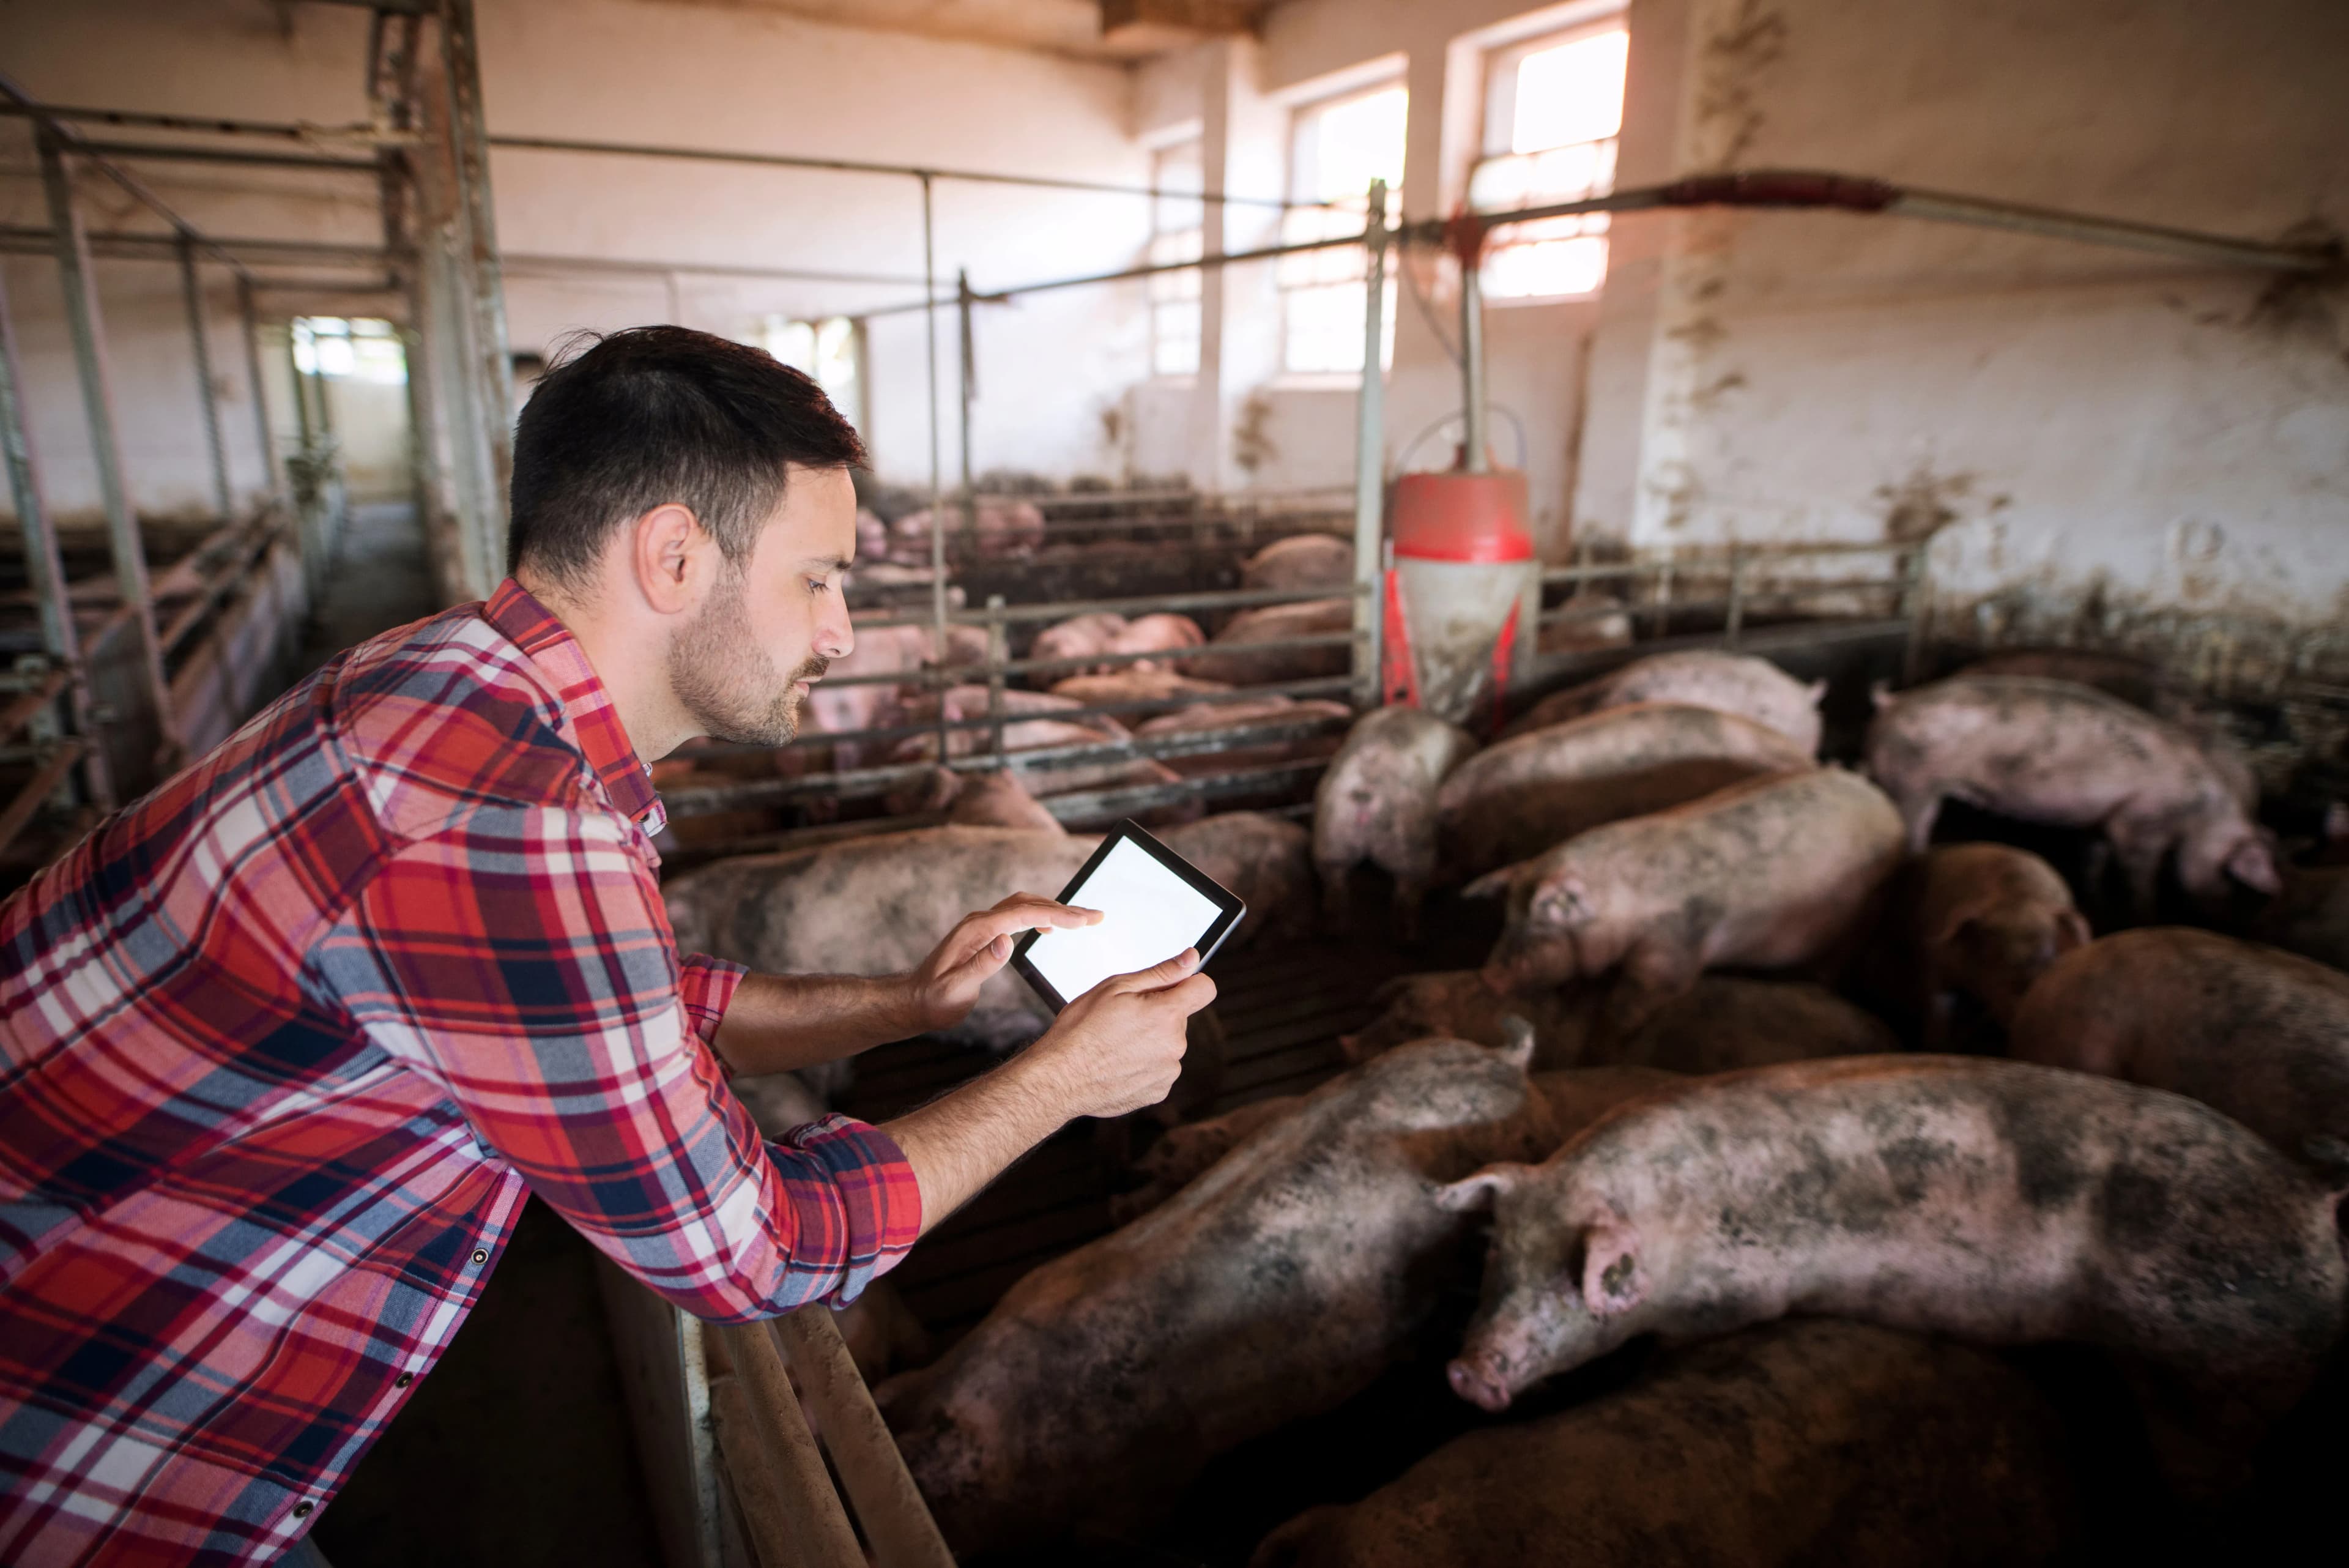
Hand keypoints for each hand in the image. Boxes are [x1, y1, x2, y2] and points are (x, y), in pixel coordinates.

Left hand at [904, 892, 1102, 1032]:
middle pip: (1028, 904)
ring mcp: (981, 925)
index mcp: (977, 931)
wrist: (913, 1001)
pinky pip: (1016, 916)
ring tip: (1082, 918)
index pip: (1025, 915)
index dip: (1058, 915)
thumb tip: (1006, 941)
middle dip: (1065, 908)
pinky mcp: (983, 934)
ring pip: (1023, 905)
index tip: (1085, 921)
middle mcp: (979, 921)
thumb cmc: (934, 1001)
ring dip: (1054, 908)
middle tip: (1095, 915)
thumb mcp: (956, 990)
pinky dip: (1039, 915)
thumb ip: (981, 966)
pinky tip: (1049, 928)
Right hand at [1019, 949, 1217, 1119]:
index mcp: (1167, 1014)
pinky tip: (1117, 1064)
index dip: (1189, 982)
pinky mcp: (1158, 1092)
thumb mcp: (1116, 987)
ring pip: (1167, 1044)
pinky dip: (1143, 1065)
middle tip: (1122, 1019)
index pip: (1205, 988)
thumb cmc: (1080, 1030)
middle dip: (1157, 1014)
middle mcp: (1175, 1045)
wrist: (1059, 1079)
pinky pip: (1159, 1069)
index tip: (1170, 986)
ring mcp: (1168, 1072)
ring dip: (1149, 1041)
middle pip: (1178, 1018)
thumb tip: (1191, 958)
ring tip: (1115, 1044)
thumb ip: (1161, 973)